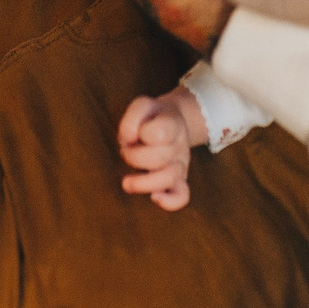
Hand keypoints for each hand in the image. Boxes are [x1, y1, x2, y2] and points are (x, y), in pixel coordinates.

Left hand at [118, 89, 208, 210]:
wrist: (171, 120)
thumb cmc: (151, 117)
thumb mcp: (141, 106)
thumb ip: (132, 119)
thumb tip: (129, 139)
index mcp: (172, 123)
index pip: (160, 132)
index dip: (142, 133)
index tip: (133, 132)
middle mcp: (179, 145)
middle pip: (160, 158)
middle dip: (134, 156)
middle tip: (126, 150)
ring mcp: (180, 164)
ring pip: (170, 178)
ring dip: (144, 182)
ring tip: (127, 183)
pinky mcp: (179, 180)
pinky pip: (182, 195)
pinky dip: (171, 201)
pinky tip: (156, 198)